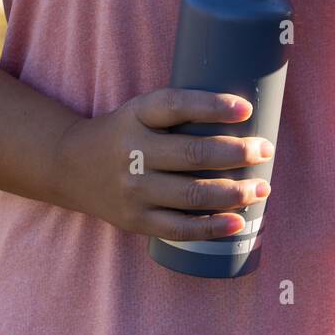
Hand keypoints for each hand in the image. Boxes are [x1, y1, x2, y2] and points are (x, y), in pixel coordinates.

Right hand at [50, 89, 275, 236]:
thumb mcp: (141, 110)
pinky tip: (237, 222)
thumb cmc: (125, 133)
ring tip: (262, 187)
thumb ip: (181, 112)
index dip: (212, 107)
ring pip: (191, 194)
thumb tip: (247, 117)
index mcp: (136, 116)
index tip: (246, 110)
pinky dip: (212, 227)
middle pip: (192, 153)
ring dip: (234, 192)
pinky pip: (179, 227)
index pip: (176, 106)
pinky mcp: (136, 220)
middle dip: (236, 153)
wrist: (69, 166)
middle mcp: (133, 152)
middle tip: (265, 149)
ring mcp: (133, 190)